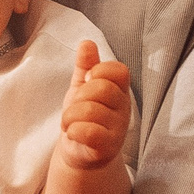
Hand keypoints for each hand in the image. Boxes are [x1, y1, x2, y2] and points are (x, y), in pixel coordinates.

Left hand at [57, 40, 131, 170]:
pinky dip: (74, 130)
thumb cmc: (83, 116)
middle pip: (102, 88)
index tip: (88, 80)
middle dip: (79, 96)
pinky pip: (89, 132)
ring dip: (70, 116)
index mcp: (119, 90)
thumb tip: (87, 43)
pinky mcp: (108, 148)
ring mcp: (118, 129)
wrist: (78, 150)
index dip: (100, 71)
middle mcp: (124, 109)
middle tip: (75, 107)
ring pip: (90, 110)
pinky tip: (73, 133)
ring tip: (70, 123)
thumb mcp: (82, 87)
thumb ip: (86, 65)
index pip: (120, 71)